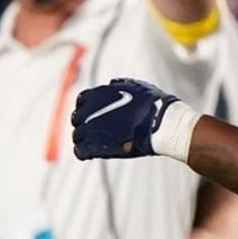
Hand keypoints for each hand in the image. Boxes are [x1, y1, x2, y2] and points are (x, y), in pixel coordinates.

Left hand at [71, 77, 187, 160]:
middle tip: (97, 132)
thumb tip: (112, 84)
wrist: (160, 122)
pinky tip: (92, 155)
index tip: (95, 115)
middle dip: (85, 125)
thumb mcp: (136, 86)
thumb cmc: (153, 104)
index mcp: (97, 95)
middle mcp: (89, 110)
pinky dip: (84, 153)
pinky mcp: (94, 146)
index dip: (87, 109)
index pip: (82, 101)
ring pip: (77, 136)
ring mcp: (89, 129)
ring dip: (85, 140)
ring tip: (98, 144)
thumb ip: (121, 85)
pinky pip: (80, 151)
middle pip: (77, 119)